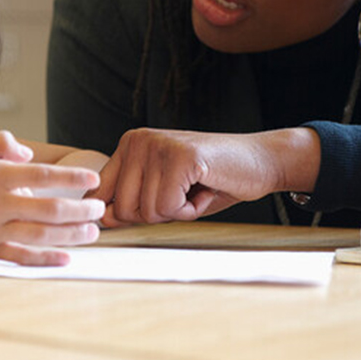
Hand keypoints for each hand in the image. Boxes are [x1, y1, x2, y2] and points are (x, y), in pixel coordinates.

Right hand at [0, 131, 104, 265]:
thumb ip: (0, 141)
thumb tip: (28, 155)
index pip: (44, 176)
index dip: (73, 178)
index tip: (93, 179)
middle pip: (50, 210)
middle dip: (81, 210)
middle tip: (99, 209)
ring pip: (42, 236)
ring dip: (72, 235)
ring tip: (92, 231)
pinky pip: (22, 258)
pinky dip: (46, 259)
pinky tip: (66, 258)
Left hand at [92, 127, 320, 226]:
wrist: (259, 162)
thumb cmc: (210, 181)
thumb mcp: (163, 194)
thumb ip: (131, 204)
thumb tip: (102, 219)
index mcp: (129, 145)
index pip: (101, 193)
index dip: (124, 214)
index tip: (155, 206)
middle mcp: (138, 140)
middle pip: (123, 208)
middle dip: (156, 215)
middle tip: (183, 195)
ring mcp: (157, 145)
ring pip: (147, 211)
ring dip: (177, 212)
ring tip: (196, 189)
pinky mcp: (180, 156)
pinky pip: (169, 206)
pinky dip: (190, 210)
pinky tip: (204, 189)